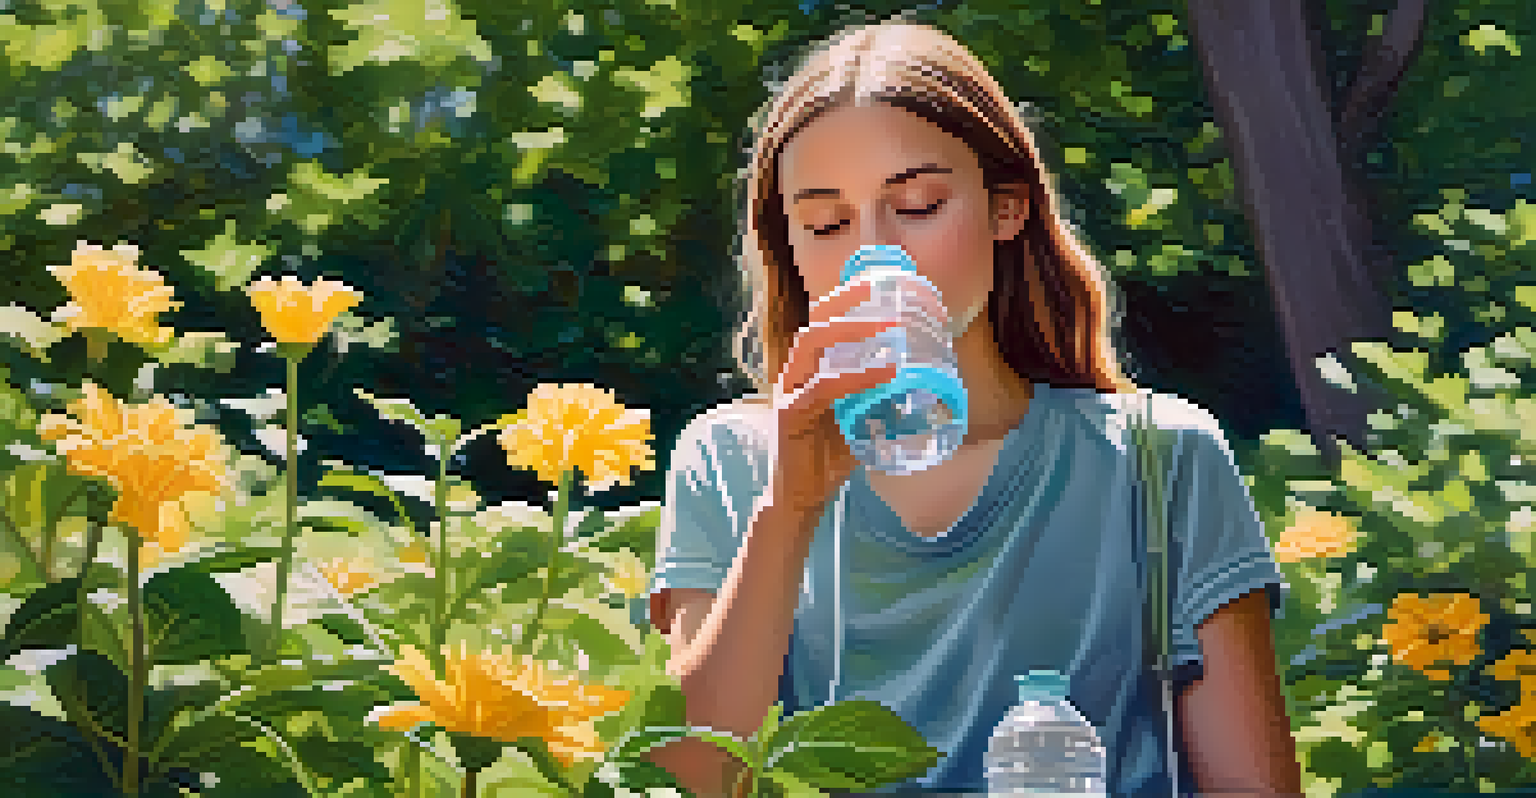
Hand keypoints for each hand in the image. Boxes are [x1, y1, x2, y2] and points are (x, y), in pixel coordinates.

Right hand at [769, 279, 902, 520]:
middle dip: (849, 300)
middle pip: (816, 319)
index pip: (824, 318)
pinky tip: (887, 371)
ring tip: (891, 326)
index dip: (850, 296)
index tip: (884, 282)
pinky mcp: (790, 416)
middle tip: (887, 292)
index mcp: (809, 367)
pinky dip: (857, 376)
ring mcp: (789, 391)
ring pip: (813, 343)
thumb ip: (881, 396)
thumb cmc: (830, 457)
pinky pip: (823, 388)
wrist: (801, 499)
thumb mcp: (860, 417)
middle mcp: (795, 372)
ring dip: (853, 329)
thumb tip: (927, 383)